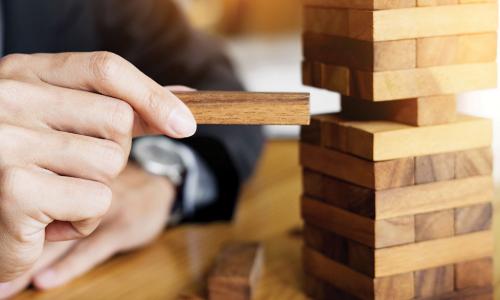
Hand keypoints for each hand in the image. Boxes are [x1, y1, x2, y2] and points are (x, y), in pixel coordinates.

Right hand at [0, 52, 195, 281]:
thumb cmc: (30, 172)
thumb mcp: (66, 125)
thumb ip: (121, 109)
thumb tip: (184, 100)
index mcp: (23, 73)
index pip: (105, 68)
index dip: (153, 96)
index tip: (185, 124)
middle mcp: (9, 99)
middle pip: (117, 118)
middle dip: (112, 154)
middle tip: (71, 171)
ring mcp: (8, 142)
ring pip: (110, 162)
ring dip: (95, 191)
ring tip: (54, 196)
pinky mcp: (15, 189)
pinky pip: (96, 201)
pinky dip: (83, 221)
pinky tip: (47, 222)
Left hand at [0, 163, 174, 297]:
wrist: (161, 186)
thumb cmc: (114, 189)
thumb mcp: (86, 184)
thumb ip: (58, 195)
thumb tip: (20, 218)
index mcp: (70, 177)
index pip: (34, 199)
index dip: (10, 221)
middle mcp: (84, 189)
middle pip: (41, 221)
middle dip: (14, 249)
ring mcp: (105, 208)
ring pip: (62, 239)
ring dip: (32, 265)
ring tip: (7, 288)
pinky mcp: (123, 226)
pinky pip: (93, 249)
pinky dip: (69, 265)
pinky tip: (47, 280)